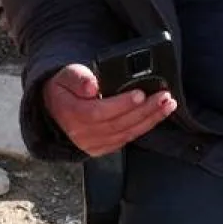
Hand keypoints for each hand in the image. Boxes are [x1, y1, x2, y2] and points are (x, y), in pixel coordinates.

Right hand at [42, 63, 176, 157]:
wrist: (55, 108)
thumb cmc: (64, 89)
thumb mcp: (65, 75)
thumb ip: (78, 77)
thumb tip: (92, 86)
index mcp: (71, 114)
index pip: (98, 112)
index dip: (122, 104)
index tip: (140, 94)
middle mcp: (81, 133)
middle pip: (118, 125)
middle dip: (145, 111)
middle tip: (164, 97)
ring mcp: (92, 144)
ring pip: (125, 134)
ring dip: (150, 120)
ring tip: (167, 105)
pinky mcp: (101, 148)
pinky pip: (125, 140)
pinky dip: (142, 128)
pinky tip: (155, 116)